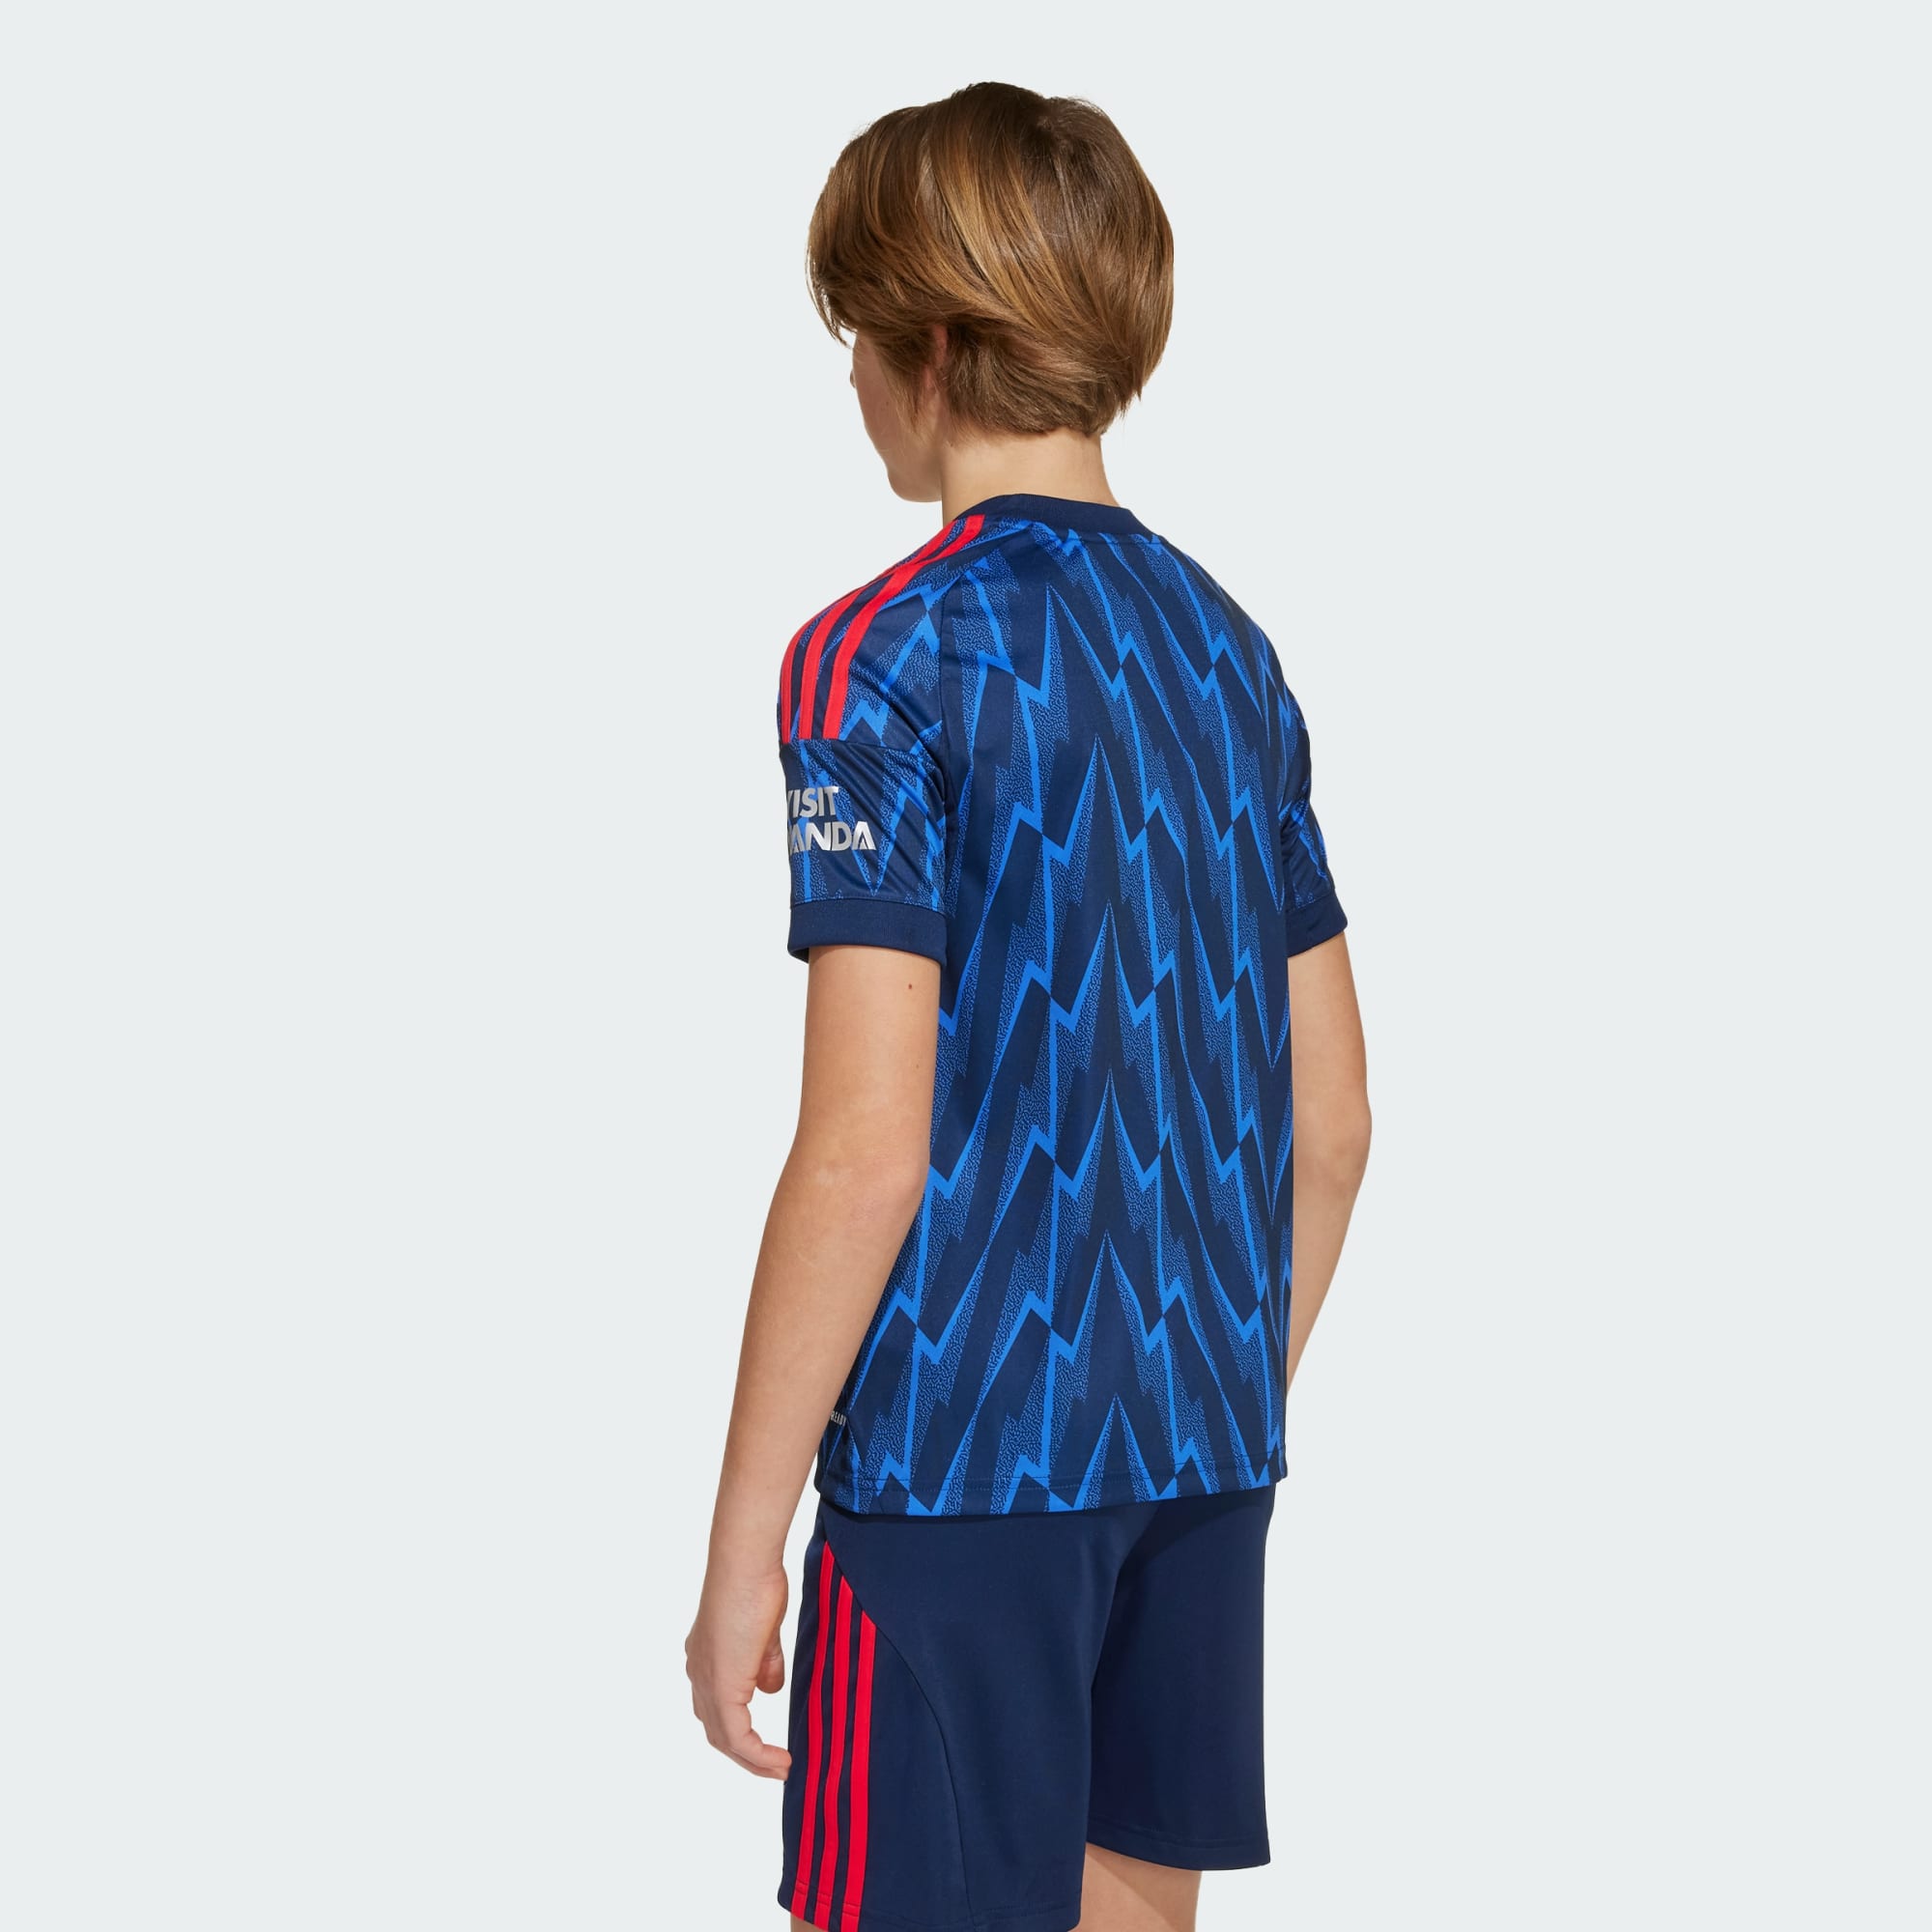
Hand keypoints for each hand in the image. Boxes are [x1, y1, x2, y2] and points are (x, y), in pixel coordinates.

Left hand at [686, 1557, 791, 1778]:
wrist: (745, 1565)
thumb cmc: (757, 1583)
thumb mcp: (764, 1631)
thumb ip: (765, 1663)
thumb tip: (770, 1690)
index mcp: (706, 1657)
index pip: (717, 1706)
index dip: (739, 1729)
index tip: (766, 1742)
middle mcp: (700, 1673)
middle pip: (716, 1729)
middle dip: (745, 1753)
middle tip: (775, 1766)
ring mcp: (707, 1682)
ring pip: (724, 1738)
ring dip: (752, 1760)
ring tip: (780, 1769)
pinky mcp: (722, 1688)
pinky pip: (737, 1737)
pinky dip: (757, 1754)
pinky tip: (779, 1760)